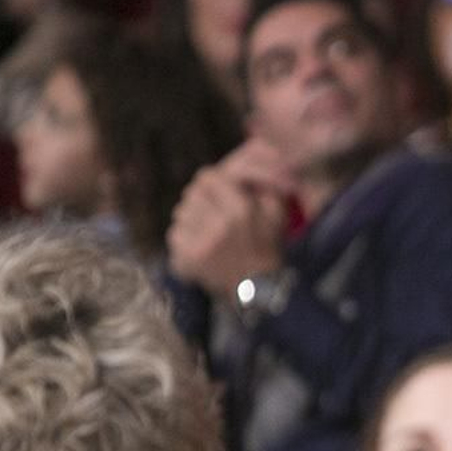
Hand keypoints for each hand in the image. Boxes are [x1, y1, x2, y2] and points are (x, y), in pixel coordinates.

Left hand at [166, 138, 292, 296]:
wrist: (259, 290)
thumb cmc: (267, 248)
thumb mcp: (276, 214)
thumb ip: (264, 185)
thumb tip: (244, 161)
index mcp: (240, 210)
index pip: (207, 176)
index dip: (211, 183)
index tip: (218, 193)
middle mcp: (219, 224)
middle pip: (191, 193)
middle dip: (201, 200)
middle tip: (213, 214)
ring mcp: (201, 242)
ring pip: (181, 213)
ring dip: (192, 220)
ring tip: (209, 233)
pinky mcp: (187, 258)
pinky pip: (175, 235)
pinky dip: (185, 240)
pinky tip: (201, 248)